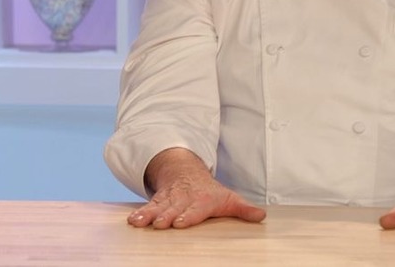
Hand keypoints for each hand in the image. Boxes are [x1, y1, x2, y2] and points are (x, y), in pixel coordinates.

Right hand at [127, 148, 265, 228]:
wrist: (186, 172)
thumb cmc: (209, 191)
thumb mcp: (229, 198)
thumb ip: (243, 209)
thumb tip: (261, 216)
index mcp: (201, 200)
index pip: (194, 208)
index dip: (187, 215)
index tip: (179, 222)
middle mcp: (183, 199)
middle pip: (174, 208)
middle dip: (166, 216)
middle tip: (160, 224)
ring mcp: (169, 200)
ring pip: (159, 207)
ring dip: (149, 215)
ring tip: (140, 222)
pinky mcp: (158, 201)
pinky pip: (149, 206)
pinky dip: (140, 213)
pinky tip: (133, 221)